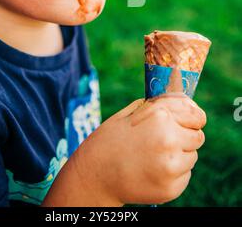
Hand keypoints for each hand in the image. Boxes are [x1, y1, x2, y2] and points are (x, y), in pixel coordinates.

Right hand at [72, 95, 205, 205]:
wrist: (95, 174)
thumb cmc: (112, 138)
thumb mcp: (133, 112)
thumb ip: (161, 106)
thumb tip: (187, 104)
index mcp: (160, 116)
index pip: (197, 116)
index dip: (193, 118)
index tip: (189, 122)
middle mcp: (169, 140)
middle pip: (198, 137)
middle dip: (185, 136)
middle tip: (165, 140)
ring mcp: (171, 166)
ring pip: (192, 157)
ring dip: (179, 155)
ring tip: (153, 156)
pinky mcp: (171, 188)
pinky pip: (185, 175)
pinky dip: (174, 173)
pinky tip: (152, 170)